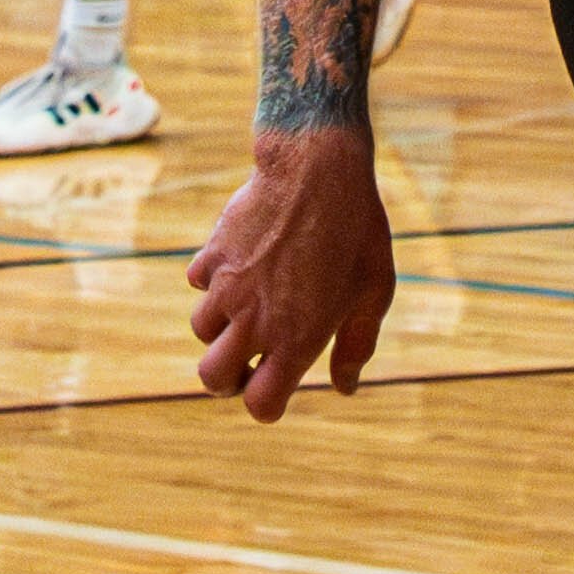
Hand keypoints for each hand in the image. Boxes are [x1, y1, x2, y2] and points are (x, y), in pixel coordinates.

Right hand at [188, 128, 396, 418]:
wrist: (317, 167)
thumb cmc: (356, 231)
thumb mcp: (374, 292)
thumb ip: (357, 345)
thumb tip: (344, 387)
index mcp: (295, 339)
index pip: (260, 404)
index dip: (265, 405)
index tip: (274, 390)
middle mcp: (254, 320)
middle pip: (212, 379)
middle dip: (227, 379)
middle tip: (247, 361)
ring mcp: (228, 287)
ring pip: (201, 331)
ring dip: (220, 328)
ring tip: (249, 306)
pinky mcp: (212, 255)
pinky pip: (199, 283)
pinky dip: (213, 281)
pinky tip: (242, 263)